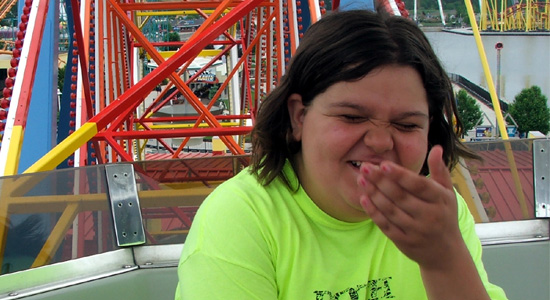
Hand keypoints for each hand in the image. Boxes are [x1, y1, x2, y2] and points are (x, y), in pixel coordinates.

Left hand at [356, 145, 464, 269]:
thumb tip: (436, 147)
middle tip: (365, 167)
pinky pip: (385, 225)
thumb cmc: (444, 214)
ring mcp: (416, 230)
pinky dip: (373, 212)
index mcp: (440, 200)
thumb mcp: (447, 192)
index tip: (384, 164)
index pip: (418, 185)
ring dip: (373, 194)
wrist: (445, 252)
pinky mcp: (403, 241)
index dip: (400, 175)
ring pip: (390, 210)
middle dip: (380, 181)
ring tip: (361, 179)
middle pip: (400, 196)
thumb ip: (439, 169)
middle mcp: (429, 216)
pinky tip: (363, 198)